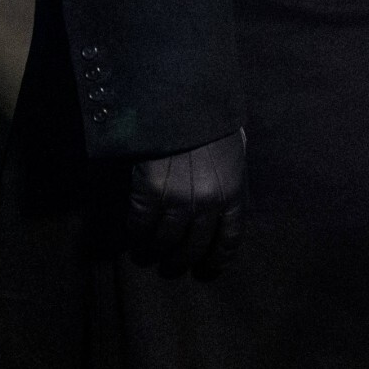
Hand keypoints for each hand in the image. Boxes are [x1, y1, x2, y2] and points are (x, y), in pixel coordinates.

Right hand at [124, 129, 245, 274]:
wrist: (182, 96)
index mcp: (233, 193)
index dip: (216, 261)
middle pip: (193, 248)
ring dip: (154, 253)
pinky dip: (136, 233)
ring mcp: (178, 199)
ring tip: (146, 256)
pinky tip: (134, 235)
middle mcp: (208, 203)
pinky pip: (140, 223)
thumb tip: (225, 200)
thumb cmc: (210, 120)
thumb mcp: (234, 151)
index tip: (206, 271)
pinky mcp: (150, 191)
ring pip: (164, 241)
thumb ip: (230, 179)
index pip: (228, 240)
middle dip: (180, 263)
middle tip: (170, 269)